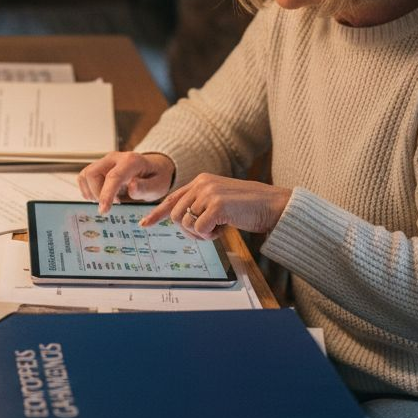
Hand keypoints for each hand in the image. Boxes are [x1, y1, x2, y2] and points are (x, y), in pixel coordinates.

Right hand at [77, 152, 175, 212]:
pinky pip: (84, 177)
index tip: (103, 210)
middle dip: (98, 194)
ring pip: (85, 175)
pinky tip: (102, 195)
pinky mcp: (98, 166)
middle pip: (92, 174)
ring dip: (92, 192)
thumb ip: (145, 187)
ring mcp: (105, 161)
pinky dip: (88, 190)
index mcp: (131, 161)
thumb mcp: (158, 185)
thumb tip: (132, 187)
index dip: (106, 194)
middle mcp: (115, 158)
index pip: (113, 176)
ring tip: (109, 199)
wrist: (154, 168)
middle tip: (115, 203)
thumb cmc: (156, 177)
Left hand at [140, 173, 291, 237]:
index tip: (145, 224)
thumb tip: (181, 220)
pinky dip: (210, 235)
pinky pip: (200, 229)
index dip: (157, 213)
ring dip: (200, 234)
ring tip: (217, 229)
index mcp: (201, 181)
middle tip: (207, 233)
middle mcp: (202, 184)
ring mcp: (209, 193)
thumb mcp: (219, 202)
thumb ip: (201, 206)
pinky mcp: (217, 205)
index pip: (172, 198)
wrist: (272, 205)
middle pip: (176, 215)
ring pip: (186, 223)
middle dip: (188, 231)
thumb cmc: (247, 207)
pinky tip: (223, 229)